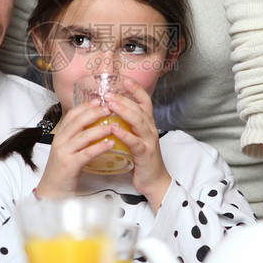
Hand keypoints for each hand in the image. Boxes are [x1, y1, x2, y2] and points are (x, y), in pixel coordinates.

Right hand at [34, 100, 114, 197]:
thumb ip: (78, 139)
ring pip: (83, 136)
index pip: (72, 115)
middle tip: (110, 108)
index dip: (85, 106)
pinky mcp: (69, 165)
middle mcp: (60, 141)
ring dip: (100, 129)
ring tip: (114, 125)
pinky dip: (100, 147)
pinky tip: (111, 144)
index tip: (99, 100)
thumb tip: (93, 127)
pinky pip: (87, 153)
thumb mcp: (68, 150)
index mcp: (60, 136)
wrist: (51, 192)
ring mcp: (64, 153)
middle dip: (95, 113)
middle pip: (78, 122)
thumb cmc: (63, 171)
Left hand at [106, 77, 171, 210]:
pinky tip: (113, 129)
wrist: (154, 182)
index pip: (145, 102)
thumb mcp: (135, 139)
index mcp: (148, 125)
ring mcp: (149, 141)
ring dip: (123, 111)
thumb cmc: (141, 160)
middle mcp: (150, 130)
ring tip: (110, 104)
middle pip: (139, 108)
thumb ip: (127, 127)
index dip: (136, 90)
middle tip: (108, 93)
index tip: (124, 80)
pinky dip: (124, 134)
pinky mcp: (145, 154)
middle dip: (124, 98)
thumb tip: (108, 115)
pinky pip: (135, 142)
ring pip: (138, 121)